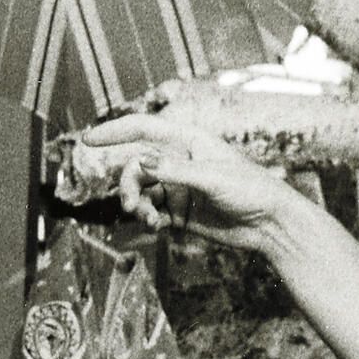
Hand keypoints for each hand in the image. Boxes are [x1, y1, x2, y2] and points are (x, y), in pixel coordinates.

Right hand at [74, 113, 295, 252]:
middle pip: (136, 168)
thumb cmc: (251, 191)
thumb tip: (140, 163)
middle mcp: (179, 162)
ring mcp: (178, 188)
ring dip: (137, 206)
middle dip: (128, 185)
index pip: (143, 130)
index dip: (114, 131)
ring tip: (149, 221)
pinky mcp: (180, 213)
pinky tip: (158, 228)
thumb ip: (174, 171)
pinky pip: (151, 212)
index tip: (88, 139)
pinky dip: (148, 220)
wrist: (270, 225)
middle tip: (129, 205)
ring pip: (141, 192)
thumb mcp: (212, 178)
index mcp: (188, 142)